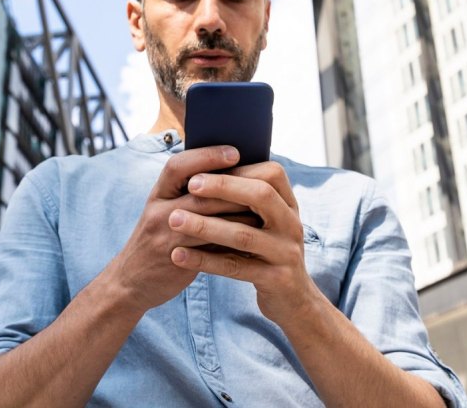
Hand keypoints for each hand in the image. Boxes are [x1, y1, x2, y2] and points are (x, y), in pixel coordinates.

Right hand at [106, 145, 250, 313]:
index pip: (178, 165)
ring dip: (240, 211)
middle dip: (234, 184)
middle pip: (200, 191)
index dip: (206, 156)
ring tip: (267, 205)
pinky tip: (254, 235)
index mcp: (158, 193)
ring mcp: (166, 236)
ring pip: (209, 218)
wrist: (131, 282)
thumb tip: (231, 173)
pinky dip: (234, 238)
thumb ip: (189, 194)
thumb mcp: (164, 210)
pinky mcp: (177, 259)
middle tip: (264, 180)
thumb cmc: (156, 240)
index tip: (235, 151)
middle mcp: (158, 211)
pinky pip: (211, 246)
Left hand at [166, 161, 318, 323]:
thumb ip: (246, 199)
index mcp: (288, 204)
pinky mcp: (276, 280)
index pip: (270, 173)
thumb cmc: (266, 253)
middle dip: (223, 186)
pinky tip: (178, 256)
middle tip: (190, 185)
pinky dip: (204, 260)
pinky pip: (235, 267)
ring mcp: (286, 252)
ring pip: (243, 234)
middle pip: (260, 195)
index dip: (238, 168)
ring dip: (205, 225)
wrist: (293, 302)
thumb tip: (208, 164)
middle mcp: (292, 224)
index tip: (204, 167)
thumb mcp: (266, 223)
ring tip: (174, 220)